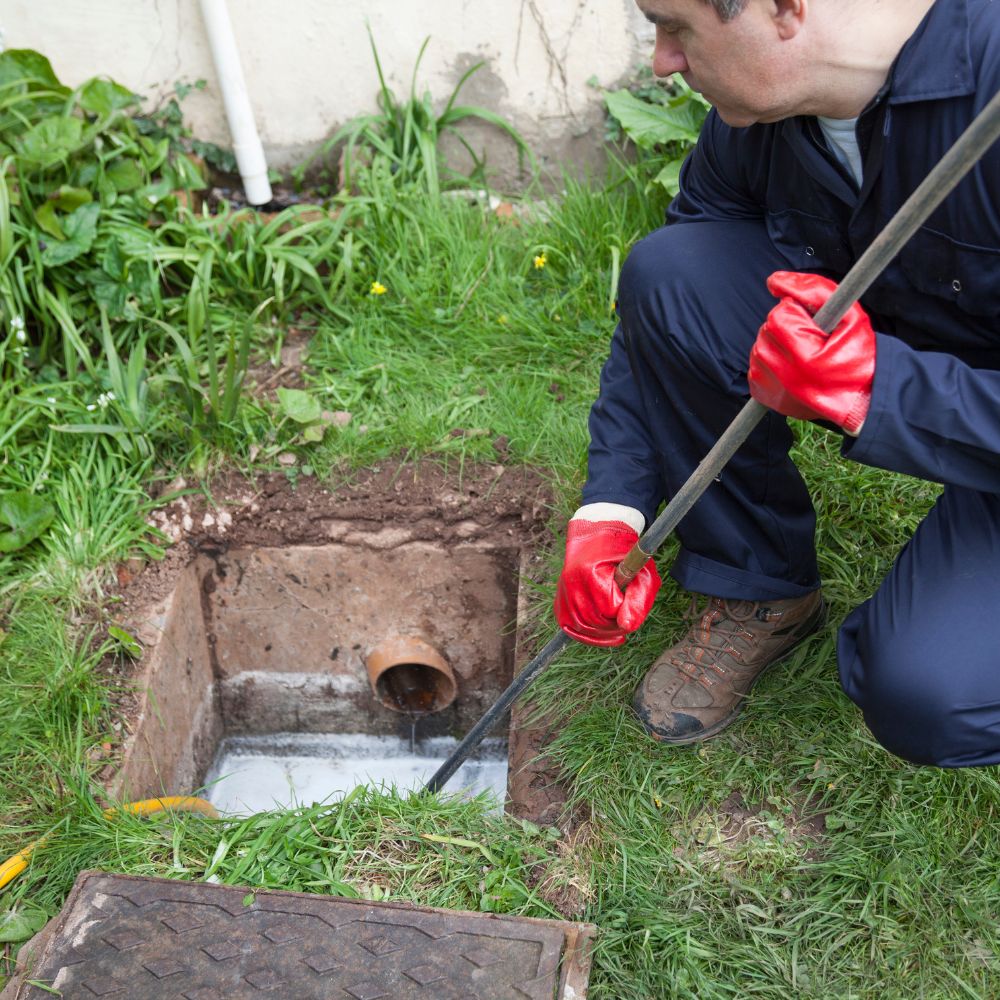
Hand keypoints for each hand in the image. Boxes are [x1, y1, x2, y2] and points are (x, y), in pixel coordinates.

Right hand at [554, 520, 660, 646]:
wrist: (598, 533)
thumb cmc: (624, 553)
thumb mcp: (642, 572)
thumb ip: (638, 600)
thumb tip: (627, 627)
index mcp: (591, 572)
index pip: (609, 609)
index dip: (625, 610)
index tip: (632, 600)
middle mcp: (572, 582)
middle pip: (593, 621)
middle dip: (614, 625)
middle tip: (627, 616)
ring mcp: (563, 590)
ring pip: (580, 627)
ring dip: (601, 632)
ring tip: (617, 624)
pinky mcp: (560, 598)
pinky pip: (568, 625)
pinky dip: (585, 633)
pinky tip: (601, 632)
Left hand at [748, 271, 875, 434]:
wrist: (866, 396)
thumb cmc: (861, 354)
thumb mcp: (850, 315)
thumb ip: (813, 290)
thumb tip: (774, 281)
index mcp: (806, 358)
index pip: (778, 317)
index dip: (796, 313)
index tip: (814, 324)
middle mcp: (787, 378)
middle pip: (765, 332)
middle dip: (786, 328)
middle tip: (810, 338)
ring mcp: (776, 392)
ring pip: (759, 349)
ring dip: (777, 344)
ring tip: (802, 351)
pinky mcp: (768, 399)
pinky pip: (755, 368)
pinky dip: (769, 362)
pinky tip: (791, 365)